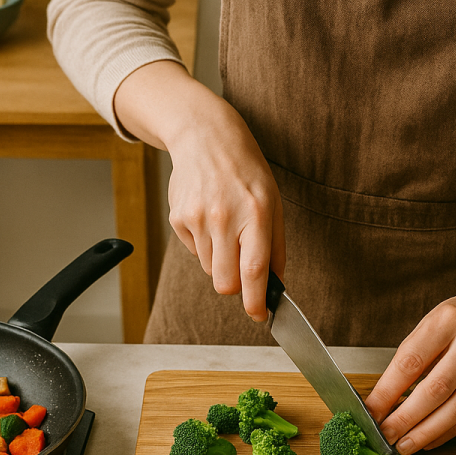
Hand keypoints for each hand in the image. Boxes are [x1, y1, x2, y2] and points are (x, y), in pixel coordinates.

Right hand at [167, 102, 283, 321]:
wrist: (206, 138)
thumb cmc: (246, 172)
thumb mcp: (273, 203)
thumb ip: (277, 247)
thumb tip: (276, 286)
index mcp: (255, 214)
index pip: (254, 271)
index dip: (256, 301)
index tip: (259, 315)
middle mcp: (224, 217)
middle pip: (224, 283)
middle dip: (235, 287)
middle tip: (243, 273)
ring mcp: (197, 218)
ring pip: (210, 269)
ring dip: (221, 260)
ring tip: (226, 228)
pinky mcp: (178, 218)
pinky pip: (195, 252)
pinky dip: (205, 245)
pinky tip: (210, 218)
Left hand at [365, 277, 455, 454]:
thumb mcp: (433, 322)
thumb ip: (412, 356)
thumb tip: (385, 399)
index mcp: (447, 319)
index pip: (410, 362)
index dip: (387, 392)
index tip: (370, 413)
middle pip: (436, 389)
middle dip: (407, 418)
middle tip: (386, 436)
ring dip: (429, 431)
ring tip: (406, 445)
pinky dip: (451, 430)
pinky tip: (431, 438)